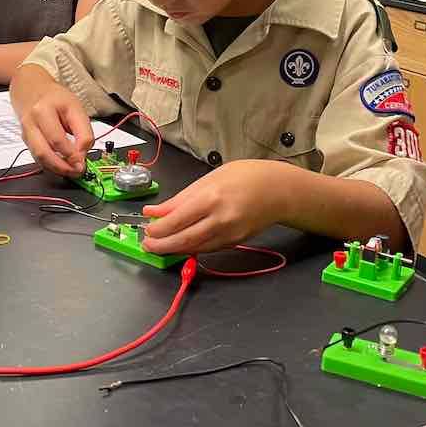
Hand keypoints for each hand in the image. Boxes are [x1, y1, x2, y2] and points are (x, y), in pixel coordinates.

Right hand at [17, 85, 92, 176]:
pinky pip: (37, 157)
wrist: (31, 89)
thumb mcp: (76, 108)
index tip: (84, 161)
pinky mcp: (25, 140)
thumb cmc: (55, 98)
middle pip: (44, 151)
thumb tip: (83, 154)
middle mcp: (32, 121)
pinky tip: (61, 165)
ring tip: (71, 171)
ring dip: (57, 169)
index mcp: (45, 109)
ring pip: (39, 157)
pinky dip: (50, 165)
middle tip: (77, 170)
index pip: (59, 138)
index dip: (73, 153)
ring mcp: (26, 131)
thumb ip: (83, 132)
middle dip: (63, 166)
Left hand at [142, 160, 288, 253]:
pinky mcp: (235, 242)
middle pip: (183, 240)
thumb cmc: (245, 177)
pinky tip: (180, 243)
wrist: (278, 190)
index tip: (147, 228)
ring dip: (173, 249)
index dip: (158, 229)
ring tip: (159, 245)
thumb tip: (155, 211)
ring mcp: (229, 234)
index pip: (176, 220)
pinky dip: (191, 248)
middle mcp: (220, 219)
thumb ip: (181, 198)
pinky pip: (207, 248)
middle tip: (147, 244)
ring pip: (194, 248)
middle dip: (161, 245)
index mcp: (211, 198)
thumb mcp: (209, 179)